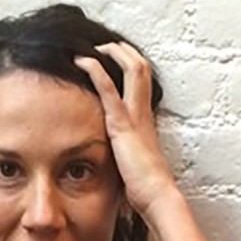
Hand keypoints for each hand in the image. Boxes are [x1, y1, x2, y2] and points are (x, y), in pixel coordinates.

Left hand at [74, 42, 177, 218]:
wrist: (157, 195)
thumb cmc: (148, 188)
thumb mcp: (135, 165)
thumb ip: (127, 156)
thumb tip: (119, 163)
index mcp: (145, 122)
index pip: (142, 84)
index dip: (131, 66)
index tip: (116, 59)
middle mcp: (143, 113)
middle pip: (142, 69)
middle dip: (124, 52)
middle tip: (107, 45)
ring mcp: (135, 116)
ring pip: (133, 70)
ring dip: (114, 53)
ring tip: (97, 46)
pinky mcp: (122, 124)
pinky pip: (109, 89)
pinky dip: (96, 71)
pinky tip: (83, 61)